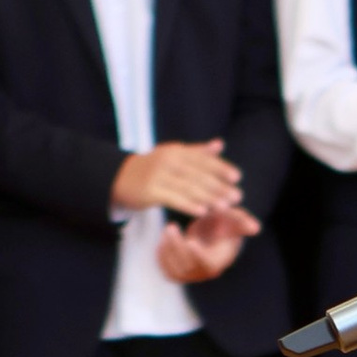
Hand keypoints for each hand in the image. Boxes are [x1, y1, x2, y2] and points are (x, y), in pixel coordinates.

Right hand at [113, 138, 244, 220]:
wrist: (118, 177)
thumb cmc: (151, 168)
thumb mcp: (173, 155)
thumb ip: (197, 152)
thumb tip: (220, 145)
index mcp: (176, 151)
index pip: (202, 159)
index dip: (220, 167)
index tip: (237, 177)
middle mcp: (168, 160)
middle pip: (198, 174)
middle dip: (219, 185)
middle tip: (237, 196)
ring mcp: (158, 175)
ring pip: (188, 187)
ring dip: (209, 197)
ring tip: (225, 206)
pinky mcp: (150, 191)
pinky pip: (173, 199)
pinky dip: (189, 204)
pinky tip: (202, 211)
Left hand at [159, 205, 260, 284]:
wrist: (212, 233)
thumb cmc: (224, 224)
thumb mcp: (234, 220)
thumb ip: (242, 222)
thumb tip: (256, 227)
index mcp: (218, 262)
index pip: (208, 264)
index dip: (198, 255)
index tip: (191, 241)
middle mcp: (204, 273)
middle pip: (187, 266)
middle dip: (177, 246)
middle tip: (171, 227)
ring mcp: (190, 276)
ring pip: (175, 270)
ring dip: (167, 249)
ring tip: (169, 229)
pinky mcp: (178, 274)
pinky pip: (166, 270)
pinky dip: (162, 255)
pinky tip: (164, 239)